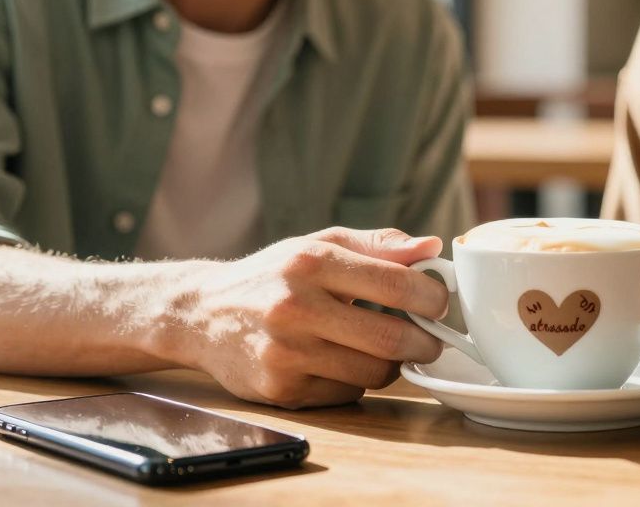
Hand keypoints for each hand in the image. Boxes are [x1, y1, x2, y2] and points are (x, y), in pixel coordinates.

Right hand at [165, 227, 448, 408]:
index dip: (431, 297)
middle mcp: (296, 307)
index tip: (440, 302)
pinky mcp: (280, 389)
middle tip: (430, 339)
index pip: (395, 283)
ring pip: (373, 374)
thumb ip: (378, 245)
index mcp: (311, 262)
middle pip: (390, 338)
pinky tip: (341, 362)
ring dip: (391, 365)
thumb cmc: (271, 275)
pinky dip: (355, 383)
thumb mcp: (319, 244)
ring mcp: (286, 352)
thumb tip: (432, 246)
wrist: (200, 313)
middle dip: (424, 342)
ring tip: (383, 348)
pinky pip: (346, 395)